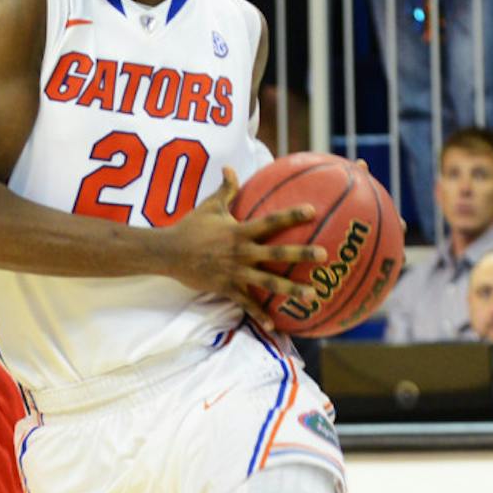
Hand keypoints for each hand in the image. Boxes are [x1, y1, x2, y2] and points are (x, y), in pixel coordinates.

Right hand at [159, 168, 325, 327]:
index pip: (271, 222)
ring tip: (312, 295)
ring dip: (291, 289)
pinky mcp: (227, 288)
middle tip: (324, 255)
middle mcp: (241, 253)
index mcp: (240, 232)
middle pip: (276, 254)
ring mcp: (235, 272)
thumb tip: (230, 167)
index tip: (313, 211)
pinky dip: (259, 315)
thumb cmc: (190, 227)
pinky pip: (246, 304)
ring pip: (267, 283)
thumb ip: (225, 189)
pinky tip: (274, 326)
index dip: (292, 216)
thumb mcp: (209, 206)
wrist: (169, 252)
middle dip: (301, 255)